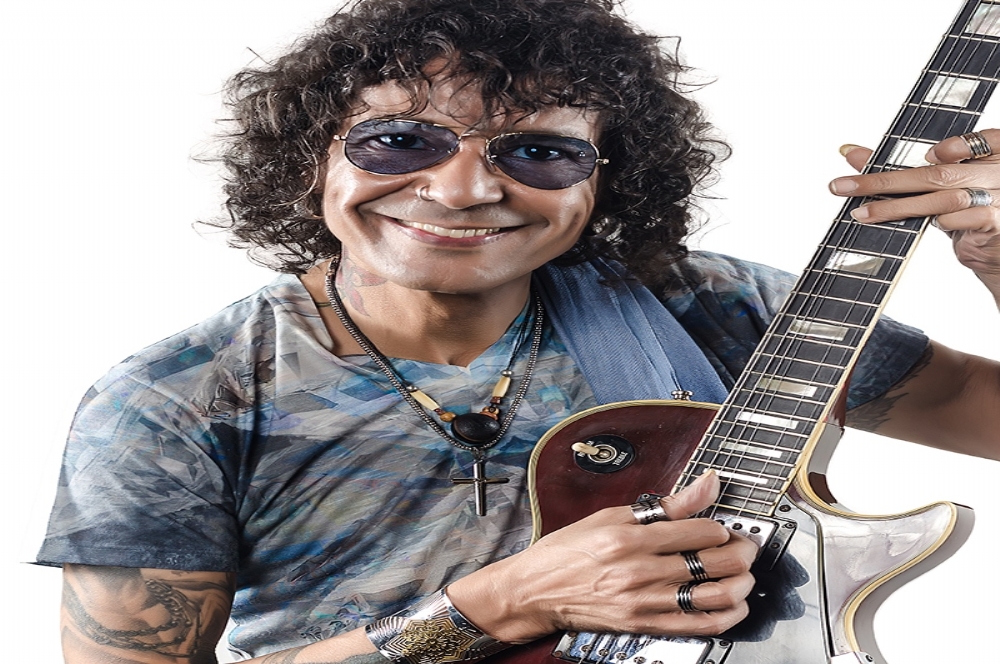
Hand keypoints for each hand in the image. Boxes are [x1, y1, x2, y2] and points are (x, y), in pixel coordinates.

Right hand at [448, 471, 756, 642]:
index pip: (700, 531)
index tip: (725, 527)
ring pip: (715, 597)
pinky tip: (732, 605)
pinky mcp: (645, 626)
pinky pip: (699, 626)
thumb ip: (667, 504)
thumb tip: (706, 483)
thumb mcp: (613, 515)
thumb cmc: (569, 551)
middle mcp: (640, 572)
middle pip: (715, 564)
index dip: (723, 527)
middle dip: (742, 553)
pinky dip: (726, 616)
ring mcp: (644, 602)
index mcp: (632, 538)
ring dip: (741, 585)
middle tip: (745, 547)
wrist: (536, 591)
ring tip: (743, 575)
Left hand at [829, 130, 999, 302]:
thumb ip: (899, 166)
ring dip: (898, 207)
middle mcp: (997, 172)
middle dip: (888, 180)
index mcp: (991, 154)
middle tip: (847, 186)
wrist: (995, 250)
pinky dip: (938, 222)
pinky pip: (959, 220)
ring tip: (863, 213)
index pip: (980, 139)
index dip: (956, 145)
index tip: (928, 155)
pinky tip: (930, 225)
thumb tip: (851, 152)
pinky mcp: (995, 223)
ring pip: (944, 198)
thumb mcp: (939, 186)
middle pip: (940, 173)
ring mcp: (999, 198)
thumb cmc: (964, 211)